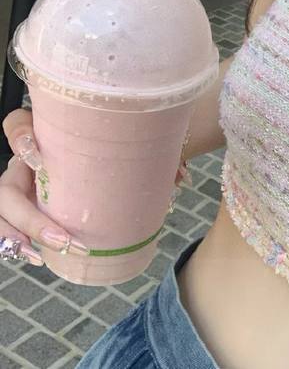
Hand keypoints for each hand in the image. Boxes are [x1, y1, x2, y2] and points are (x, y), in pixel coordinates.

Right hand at [1, 109, 190, 267]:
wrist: (120, 154)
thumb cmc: (122, 142)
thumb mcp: (130, 138)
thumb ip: (149, 150)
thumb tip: (179, 178)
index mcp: (47, 132)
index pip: (16, 124)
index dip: (20, 138)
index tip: (41, 156)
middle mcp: (28, 159)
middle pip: (6, 184)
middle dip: (28, 215)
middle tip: (62, 237)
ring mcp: (24, 184)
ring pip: (2, 209)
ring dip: (16, 234)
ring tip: (39, 255)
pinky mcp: (27, 206)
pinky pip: (9, 225)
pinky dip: (16, 242)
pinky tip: (36, 257)